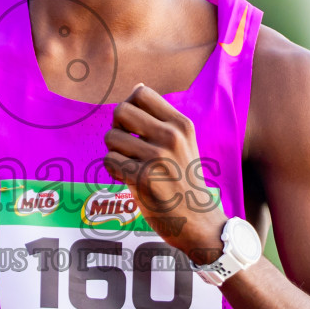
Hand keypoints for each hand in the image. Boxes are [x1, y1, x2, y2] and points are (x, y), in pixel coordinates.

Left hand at [103, 83, 225, 263]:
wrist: (200, 222)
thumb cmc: (185, 181)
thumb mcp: (184, 143)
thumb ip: (161, 118)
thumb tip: (137, 86)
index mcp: (181, 124)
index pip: (141, 93)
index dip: (129, 107)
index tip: (133, 126)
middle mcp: (171, 136)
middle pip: (120, 111)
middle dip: (116, 128)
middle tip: (126, 146)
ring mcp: (157, 157)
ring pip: (111, 138)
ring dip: (114, 152)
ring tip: (129, 166)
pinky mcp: (143, 179)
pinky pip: (109, 161)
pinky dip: (112, 171)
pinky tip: (127, 179)